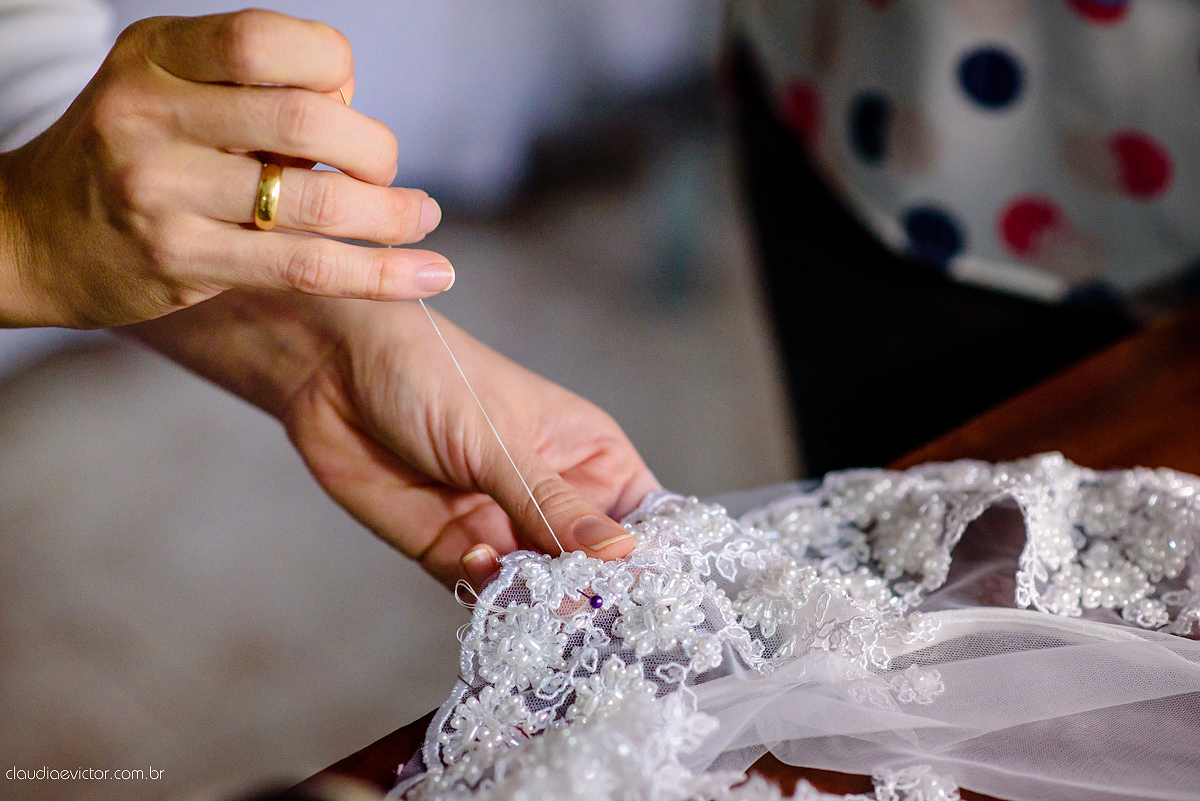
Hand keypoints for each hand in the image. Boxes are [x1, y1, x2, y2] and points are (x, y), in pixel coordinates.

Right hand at [0, 9, 451, 328]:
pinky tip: (429, 275)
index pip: (272, 41)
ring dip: (392, 214)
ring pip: (315, 204)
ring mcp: (162, 191)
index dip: (335, 69)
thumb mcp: (169, 87)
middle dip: (375, 150)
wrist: (31, 234)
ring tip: (422, 218)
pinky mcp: (181, 260)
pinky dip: (380, 274)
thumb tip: (355, 111)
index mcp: (157, 54)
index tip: (344, 103)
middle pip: (307, 121)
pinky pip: (305, 269)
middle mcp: (151, 114)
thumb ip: (252, 87)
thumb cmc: (130, 153)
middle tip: (386, 172)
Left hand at [129, 292, 659, 587]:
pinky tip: (475, 561)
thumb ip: (553, 505)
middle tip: (581, 605)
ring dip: (534, 598)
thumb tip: (624, 555)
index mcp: (589, 455)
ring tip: (522, 586)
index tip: (653, 596)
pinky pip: (486, 591)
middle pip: (595, 568)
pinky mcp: (454, 550)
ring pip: (541, 589)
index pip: (643, 521)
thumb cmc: (430, 373)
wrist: (329, 369)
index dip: (650, 560)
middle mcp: (555, 497)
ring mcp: (505, 526)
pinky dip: (486, 592)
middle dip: (591, 592)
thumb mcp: (499, 439)